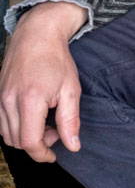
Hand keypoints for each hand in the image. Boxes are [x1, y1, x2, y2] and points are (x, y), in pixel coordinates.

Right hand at [0, 1, 86, 162]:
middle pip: (17, 141)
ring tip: (45, 121)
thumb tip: (73, 147)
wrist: (37, 34)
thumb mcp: (71, 89)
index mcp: (30, 100)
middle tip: (55, 130)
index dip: (42, 154)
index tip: (55, 154)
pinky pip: (2, 122)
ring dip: (25, 136)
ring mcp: (0, 97)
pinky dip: (16, 127)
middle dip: (37, 144)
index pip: (29, 142)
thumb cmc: (56, 59)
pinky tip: (32, 115)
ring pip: (7, 134)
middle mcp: (9, 100)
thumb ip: (70, 121)